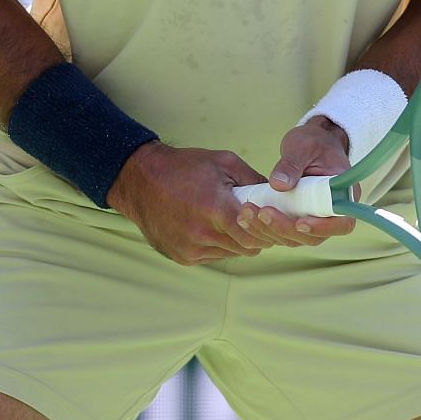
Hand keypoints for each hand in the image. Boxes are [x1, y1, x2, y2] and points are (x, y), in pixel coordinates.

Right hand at [106, 141, 280, 264]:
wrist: (141, 180)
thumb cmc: (184, 167)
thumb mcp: (224, 162)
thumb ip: (254, 181)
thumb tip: (279, 196)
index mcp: (215, 208)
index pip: (255, 232)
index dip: (267, 227)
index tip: (271, 217)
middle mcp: (202, 234)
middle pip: (246, 246)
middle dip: (256, 234)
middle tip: (257, 220)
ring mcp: (190, 248)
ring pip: (231, 253)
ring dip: (237, 240)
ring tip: (232, 220)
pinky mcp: (182, 257)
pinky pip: (213, 256)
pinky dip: (219, 245)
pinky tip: (213, 227)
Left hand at [236, 116, 357, 247]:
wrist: (310, 143)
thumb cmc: (314, 142)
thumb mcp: (303, 146)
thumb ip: (292, 164)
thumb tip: (279, 184)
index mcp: (344, 194)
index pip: (342, 223)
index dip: (322, 228)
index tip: (299, 222)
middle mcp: (332, 211)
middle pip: (315, 236)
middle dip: (286, 229)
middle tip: (263, 213)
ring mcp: (314, 217)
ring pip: (296, 238)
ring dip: (271, 231)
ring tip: (248, 214)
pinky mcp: (298, 218)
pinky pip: (283, 231)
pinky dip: (265, 228)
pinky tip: (246, 218)